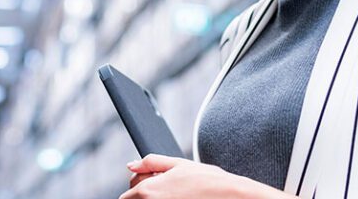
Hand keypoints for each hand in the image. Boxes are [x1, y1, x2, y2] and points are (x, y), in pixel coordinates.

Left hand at [120, 154, 293, 198]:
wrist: (230, 196)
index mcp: (147, 190)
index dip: (139, 186)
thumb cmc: (207, 181)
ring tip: (177, 196)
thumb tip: (131, 164)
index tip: (154, 183)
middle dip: (146, 194)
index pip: (127, 194)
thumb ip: (151, 162)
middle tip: (170, 190)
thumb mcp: (179, 164)